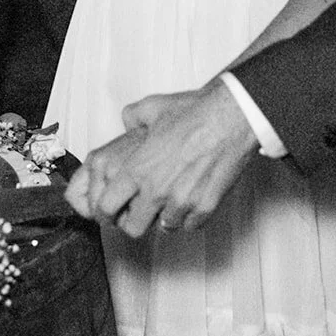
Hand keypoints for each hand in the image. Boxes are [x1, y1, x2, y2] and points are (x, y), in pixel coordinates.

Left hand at [63, 80, 257, 236]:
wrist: (231, 117)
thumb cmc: (195, 112)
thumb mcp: (153, 107)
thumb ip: (132, 117)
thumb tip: (128, 122)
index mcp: (139, 169)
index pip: (106, 206)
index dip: (103, 212)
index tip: (108, 212)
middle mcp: (157, 190)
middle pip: (133, 228)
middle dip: (133, 221)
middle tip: (139, 212)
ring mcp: (182, 201)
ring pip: (165, 226)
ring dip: (165, 215)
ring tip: (171, 197)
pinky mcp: (205, 207)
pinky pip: (191, 224)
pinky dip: (190, 215)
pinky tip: (191, 196)